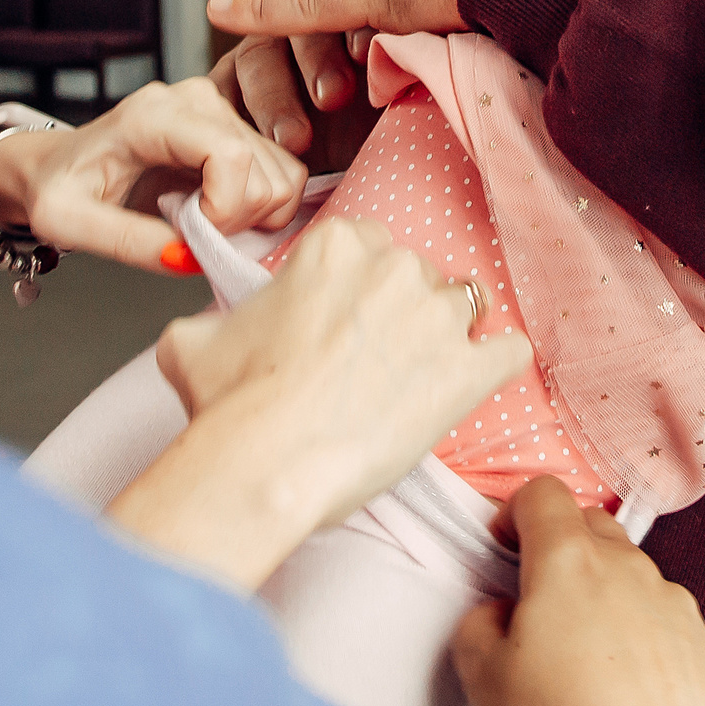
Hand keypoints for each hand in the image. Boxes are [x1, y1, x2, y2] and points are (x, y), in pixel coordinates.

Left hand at [0, 79, 308, 271]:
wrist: (57, 168)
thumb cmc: (58, 189)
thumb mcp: (69, 223)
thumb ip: (128, 242)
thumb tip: (190, 260)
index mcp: (152, 115)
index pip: (230, 155)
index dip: (224, 208)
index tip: (191, 236)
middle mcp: (195, 100)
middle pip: (264, 169)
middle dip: (238, 220)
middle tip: (191, 235)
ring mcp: (220, 110)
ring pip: (283, 173)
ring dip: (253, 216)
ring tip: (200, 224)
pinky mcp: (235, 129)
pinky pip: (280, 173)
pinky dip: (260, 208)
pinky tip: (216, 215)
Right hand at [104, 216, 532, 589]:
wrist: (266, 462)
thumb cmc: (230, 404)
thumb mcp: (194, 339)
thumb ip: (215, 316)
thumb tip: (208, 329)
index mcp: (336, 244)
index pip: (367, 246)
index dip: (354, 288)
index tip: (340, 323)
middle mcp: (394, 265)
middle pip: (414, 275)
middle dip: (398, 313)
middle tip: (368, 363)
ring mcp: (437, 317)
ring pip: (460, 307)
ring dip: (442, 337)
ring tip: (411, 381)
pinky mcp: (470, 371)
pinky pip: (510, 351)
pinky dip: (494, 365)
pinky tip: (470, 383)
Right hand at [452, 478, 704, 705]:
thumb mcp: (483, 675)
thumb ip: (477, 623)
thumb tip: (494, 615)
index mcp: (569, 561)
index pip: (542, 493)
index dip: (516, 512)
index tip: (506, 544)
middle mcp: (628, 568)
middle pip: (590, 524)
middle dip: (561, 547)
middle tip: (539, 598)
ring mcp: (672, 602)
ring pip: (631, 572)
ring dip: (604, 593)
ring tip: (583, 654)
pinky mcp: (702, 642)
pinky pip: (664, 618)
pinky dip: (642, 634)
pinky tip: (624, 682)